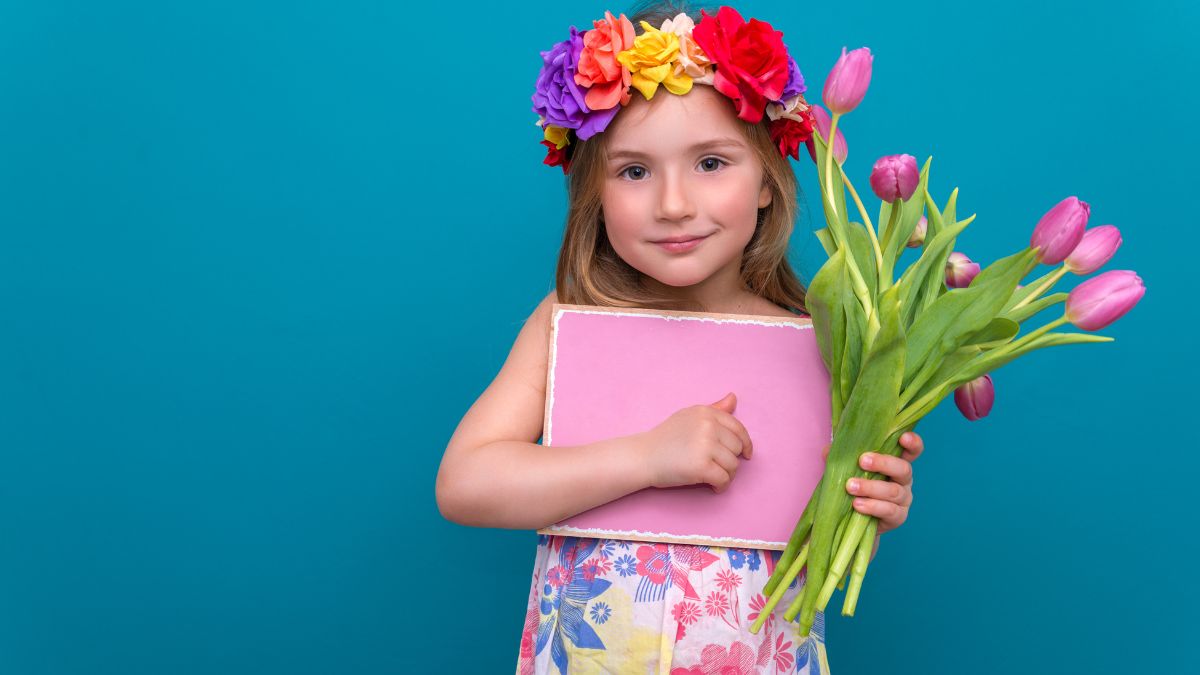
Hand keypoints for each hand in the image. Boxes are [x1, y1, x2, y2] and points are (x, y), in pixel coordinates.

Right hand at [637, 392, 752, 493]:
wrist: (643, 457)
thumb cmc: (665, 438)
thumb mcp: (688, 417)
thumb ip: (714, 409)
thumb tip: (734, 398)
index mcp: (706, 413)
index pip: (738, 428)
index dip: (745, 443)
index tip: (746, 454)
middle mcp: (707, 426)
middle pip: (737, 448)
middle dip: (731, 461)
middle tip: (718, 468)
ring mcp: (705, 446)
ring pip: (733, 465)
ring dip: (726, 475)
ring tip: (713, 477)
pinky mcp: (701, 466)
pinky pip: (724, 479)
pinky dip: (721, 486)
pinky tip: (713, 487)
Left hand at [823, 431, 923, 535]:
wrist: (853, 520)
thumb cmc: (854, 487)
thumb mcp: (847, 470)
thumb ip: (841, 458)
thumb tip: (828, 450)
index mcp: (895, 463)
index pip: (912, 451)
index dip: (913, 443)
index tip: (903, 438)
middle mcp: (904, 480)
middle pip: (904, 469)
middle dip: (883, 463)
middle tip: (862, 461)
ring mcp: (904, 499)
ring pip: (894, 491)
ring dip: (871, 487)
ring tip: (850, 487)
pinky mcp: (898, 517)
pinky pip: (890, 510)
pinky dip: (873, 506)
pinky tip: (857, 504)